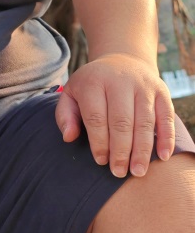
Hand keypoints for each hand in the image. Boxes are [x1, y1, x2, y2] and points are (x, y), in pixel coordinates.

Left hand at [55, 52, 174, 177]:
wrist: (120, 60)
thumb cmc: (92, 85)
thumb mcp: (72, 93)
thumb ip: (65, 115)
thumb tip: (68, 137)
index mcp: (93, 82)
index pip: (96, 117)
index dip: (99, 142)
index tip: (100, 161)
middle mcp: (119, 81)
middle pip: (122, 121)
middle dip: (120, 150)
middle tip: (118, 172)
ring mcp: (143, 85)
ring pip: (144, 121)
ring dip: (142, 150)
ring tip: (137, 171)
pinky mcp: (161, 91)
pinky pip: (166, 117)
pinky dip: (166, 138)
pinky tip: (162, 156)